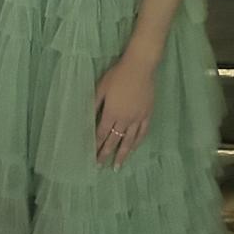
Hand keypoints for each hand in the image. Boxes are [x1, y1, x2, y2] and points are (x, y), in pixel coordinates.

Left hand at [94, 53, 155, 169]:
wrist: (140, 67)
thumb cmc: (118, 75)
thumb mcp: (101, 87)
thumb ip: (94, 103)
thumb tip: (86, 116)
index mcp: (111, 113)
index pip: (101, 133)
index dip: (96, 145)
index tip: (92, 157)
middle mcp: (124, 119)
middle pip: (114, 140)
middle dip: (106, 154)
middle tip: (100, 166)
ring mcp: (137, 118)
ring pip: (129, 141)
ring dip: (123, 154)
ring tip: (118, 166)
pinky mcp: (147, 114)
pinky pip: (142, 132)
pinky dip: (138, 142)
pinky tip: (134, 148)